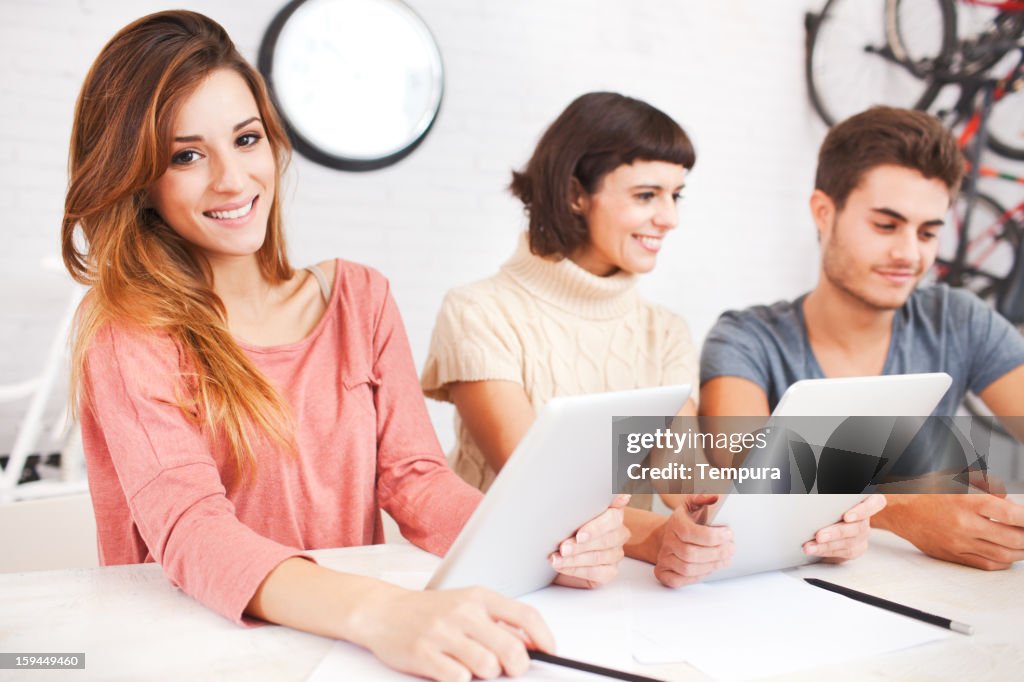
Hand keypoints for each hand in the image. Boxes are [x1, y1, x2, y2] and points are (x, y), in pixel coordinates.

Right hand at [356, 585, 554, 681]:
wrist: (383, 611)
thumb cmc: (431, 611)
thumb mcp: (467, 605)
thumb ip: (498, 622)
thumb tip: (533, 644)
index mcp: (479, 597)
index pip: (525, 616)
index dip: (545, 638)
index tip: (551, 653)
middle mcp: (463, 612)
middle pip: (511, 649)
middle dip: (518, 667)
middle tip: (511, 670)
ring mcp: (442, 633)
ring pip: (487, 668)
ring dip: (486, 675)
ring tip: (473, 666)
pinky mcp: (423, 653)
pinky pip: (458, 679)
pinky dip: (460, 680)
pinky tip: (452, 669)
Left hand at [550, 494, 630, 587]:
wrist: (560, 544)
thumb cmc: (570, 523)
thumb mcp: (575, 508)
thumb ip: (594, 499)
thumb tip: (623, 495)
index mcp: (614, 513)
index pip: (612, 519)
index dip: (596, 528)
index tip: (579, 535)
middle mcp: (618, 533)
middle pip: (606, 541)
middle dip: (581, 546)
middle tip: (563, 548)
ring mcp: (615, 553)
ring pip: (599, 558)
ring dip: (574, 560)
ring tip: (556, 559)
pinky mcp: (610, 571)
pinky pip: (596, 573)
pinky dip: (576, 570)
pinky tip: (562, 567)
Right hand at [654, 494, 734, 586]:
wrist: (668, 535)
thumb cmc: (686, 521)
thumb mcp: (693, 505)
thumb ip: (703, 498)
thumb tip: (714, 497)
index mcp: (675, 523)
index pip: (691, 533)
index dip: (713, 536)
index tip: (728, 534)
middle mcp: (667, 541)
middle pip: (690, 554)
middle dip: (715, 553)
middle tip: (731, 549)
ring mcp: (663, 558)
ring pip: (687, 569)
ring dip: (710, 566)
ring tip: (725, 559)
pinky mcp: (663, 572)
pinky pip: (680, 580)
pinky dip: (698, 577)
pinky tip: (709, 568)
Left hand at [803, 494, 885, 562]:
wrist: (828, 519)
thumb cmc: (829, 502)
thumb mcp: (833, 498)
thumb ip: (830, 495)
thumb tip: (811, 487)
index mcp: (867, 500)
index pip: (876, 503)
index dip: (863, 510)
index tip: (847, 517)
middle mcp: (866, 519)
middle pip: (858, 527)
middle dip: (836, 533)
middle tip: (819, 536)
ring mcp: (862, 535)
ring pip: (849, 542)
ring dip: (826, 545)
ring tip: (809, 546)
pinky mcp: (856, 548)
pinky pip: (842, 552)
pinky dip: (825, 551)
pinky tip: (813, 549)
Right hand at [873, 493, 1023, 569]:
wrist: (898, 508)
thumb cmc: (925, 490)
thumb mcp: (956, 476)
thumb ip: (986, 483)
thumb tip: (1006, 497)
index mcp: (967, 501)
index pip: (1011, 514)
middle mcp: (965, 524)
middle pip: (1012, 538)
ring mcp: (959, 542)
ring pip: (1002, 554)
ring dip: (1021, 552)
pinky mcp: (953, 554)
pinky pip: (986, 564)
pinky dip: (1003, 562)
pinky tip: (1009, 556)